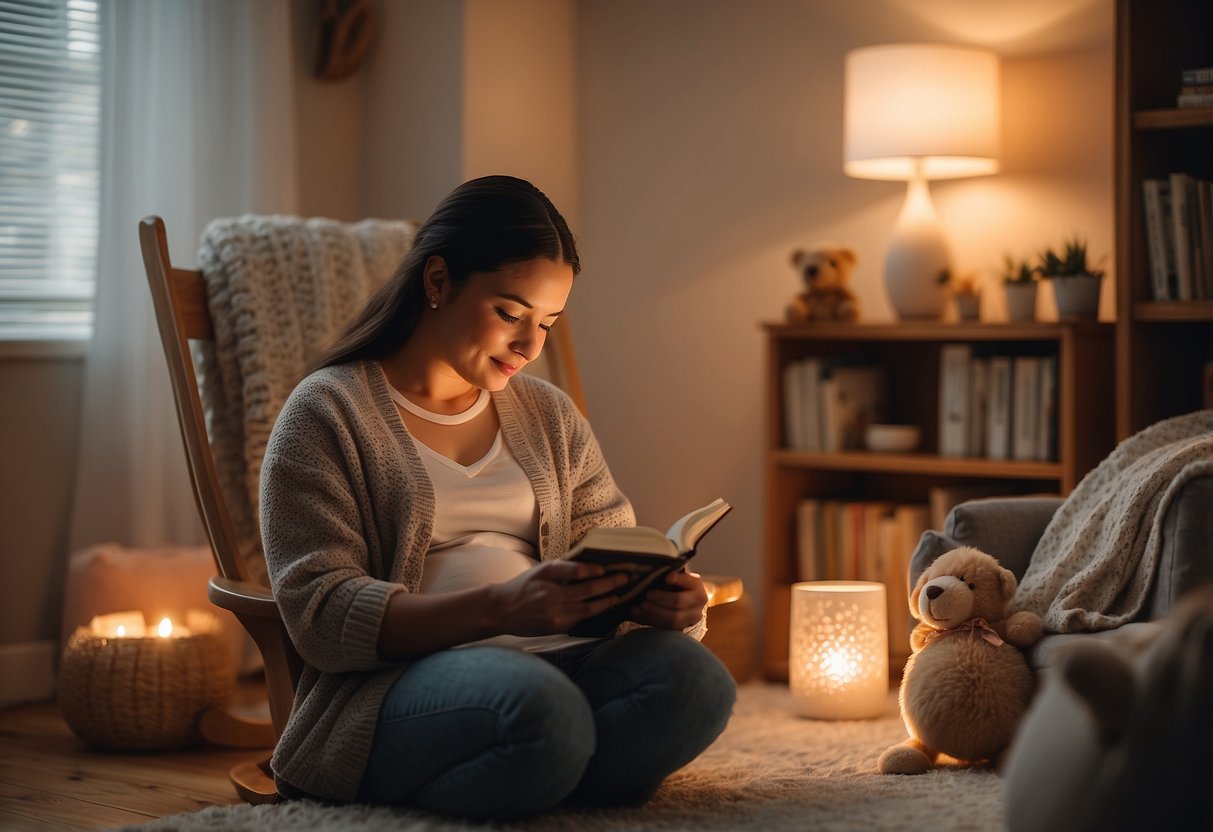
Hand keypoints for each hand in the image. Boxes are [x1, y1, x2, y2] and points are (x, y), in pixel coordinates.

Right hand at [489, 559, 629, 636]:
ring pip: (588, 608)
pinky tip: (604, 607)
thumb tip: (589, 562)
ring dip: (607, 601)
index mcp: (546, 575)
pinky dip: (594, 613)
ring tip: (618, 595)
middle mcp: (551, 594)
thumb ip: (562, 567)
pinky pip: (581, 619)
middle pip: (587, 590)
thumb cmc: (523, 585)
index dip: (594, 570)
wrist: (501, 610)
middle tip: (625, 578)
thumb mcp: (539, 570)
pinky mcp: (556, 627)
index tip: (606, 568)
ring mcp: (554, 614)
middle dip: (610, 585)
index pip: (576, 571)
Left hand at [629, 568, 708, 630]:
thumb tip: (656, 571)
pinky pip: (664, 627)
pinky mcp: (679, 629)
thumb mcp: (677, 576)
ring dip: (653, 612)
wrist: (685, 601)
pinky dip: (649, 620)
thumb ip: (670, 574)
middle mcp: (697, 604)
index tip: (667, 577)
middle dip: (661, 599)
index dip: (678, 580)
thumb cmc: (676, 584)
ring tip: (640, 606)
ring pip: (672, 619)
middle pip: (679, 602)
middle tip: (647, 595)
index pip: (689, 582)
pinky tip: (637, 614)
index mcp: (696, 586)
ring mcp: (690, 619)